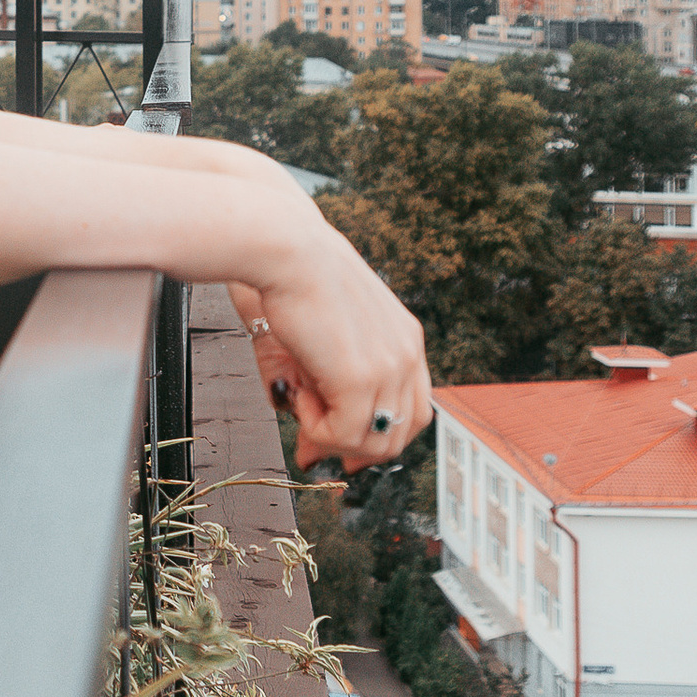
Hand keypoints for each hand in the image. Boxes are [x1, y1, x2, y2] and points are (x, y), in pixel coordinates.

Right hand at [235, 220, 429, 471]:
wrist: (284, 248)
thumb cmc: (293, 276)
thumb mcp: (321, 336)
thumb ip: (322, 387)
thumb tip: (308, 447)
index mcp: (404, 337)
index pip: (412, 409)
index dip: (375, 433)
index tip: (338, 440)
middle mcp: (407, 353)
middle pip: (400, 434)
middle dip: (352, 448)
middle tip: (310, 443)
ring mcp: (389, 368)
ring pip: (375, 444)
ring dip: (332, 437)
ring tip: (302, 403)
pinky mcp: (361, 379)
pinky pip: (344, 435)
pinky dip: (316, 430)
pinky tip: (299, 396)